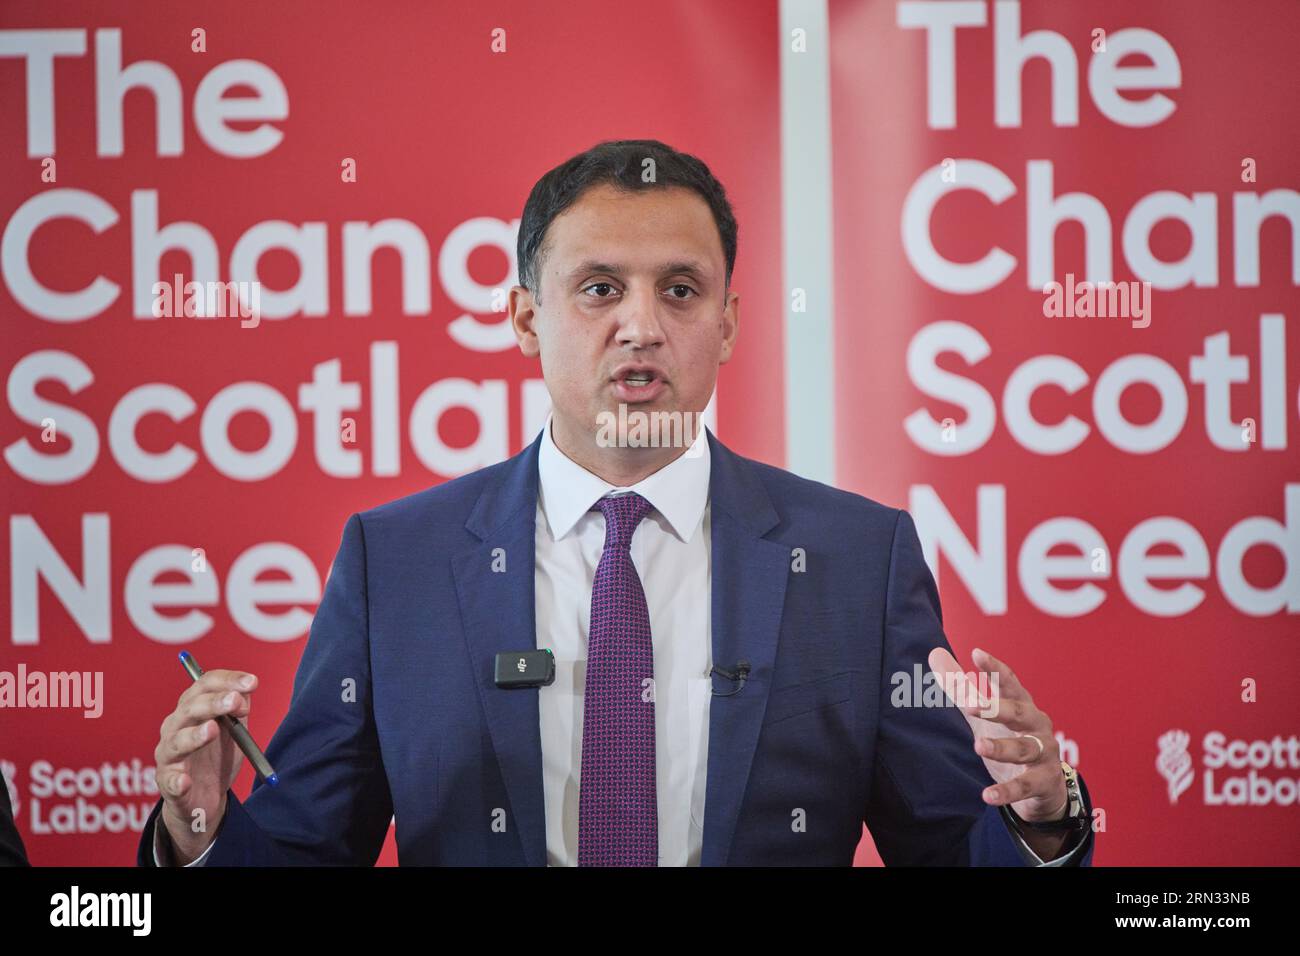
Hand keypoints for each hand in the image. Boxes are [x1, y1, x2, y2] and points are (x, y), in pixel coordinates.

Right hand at [153, 669, 257, 863]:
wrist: (205, 798)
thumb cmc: (216, 757)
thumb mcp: (232, 730)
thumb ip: (238, 708)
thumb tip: (248, 685)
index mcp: (191, 710)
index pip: (204, 686)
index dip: (228, 681)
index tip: (252, 682)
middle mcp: (175, 728)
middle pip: (189, 710)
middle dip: (214, 703)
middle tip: (235, 701)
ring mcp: (169, 757)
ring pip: (177, 742)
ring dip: (194, 735)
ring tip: (212, 730)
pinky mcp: (168, 784)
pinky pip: (171, 782)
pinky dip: (177, 781)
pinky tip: (185, 781)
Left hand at [927, 646, 1067, 823]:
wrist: (1043, 785)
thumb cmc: (1010, 737)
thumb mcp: (985, 713)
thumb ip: (961, 686)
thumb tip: (935, 653)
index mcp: (1022, 704)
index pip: (1009, 682)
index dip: (995, 668)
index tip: (976, 653)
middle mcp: (1037, 725)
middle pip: (1020, 712)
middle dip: (998, 708)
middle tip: (971, 707)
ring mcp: (1044, 753)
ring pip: (1024, 748)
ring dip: (1002, 748)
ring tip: (979, 746)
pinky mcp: (1045, 781)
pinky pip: (1026, 785)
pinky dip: (1007, 790)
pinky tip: (987, 795)